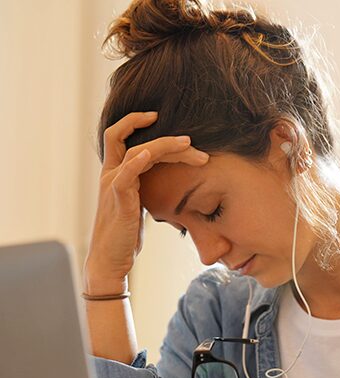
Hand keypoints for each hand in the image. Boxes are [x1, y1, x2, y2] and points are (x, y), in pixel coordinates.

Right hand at [84, 111, 208, 290]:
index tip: (157, 117)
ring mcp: (112, 185)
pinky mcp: (118, 199)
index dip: (134, 122)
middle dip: (161, 135)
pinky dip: (138, 161)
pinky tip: (150, 153)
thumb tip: (166, 187)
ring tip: (189, 145)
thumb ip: (146, 192)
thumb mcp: (138, 208)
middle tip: (190, 141)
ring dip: (165, 146)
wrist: (110, 260)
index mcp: (114, 174)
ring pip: (136, 152)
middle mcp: (110, 174)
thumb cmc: (125, 237)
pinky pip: (127, 173)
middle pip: (128, 139)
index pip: (118, 137)